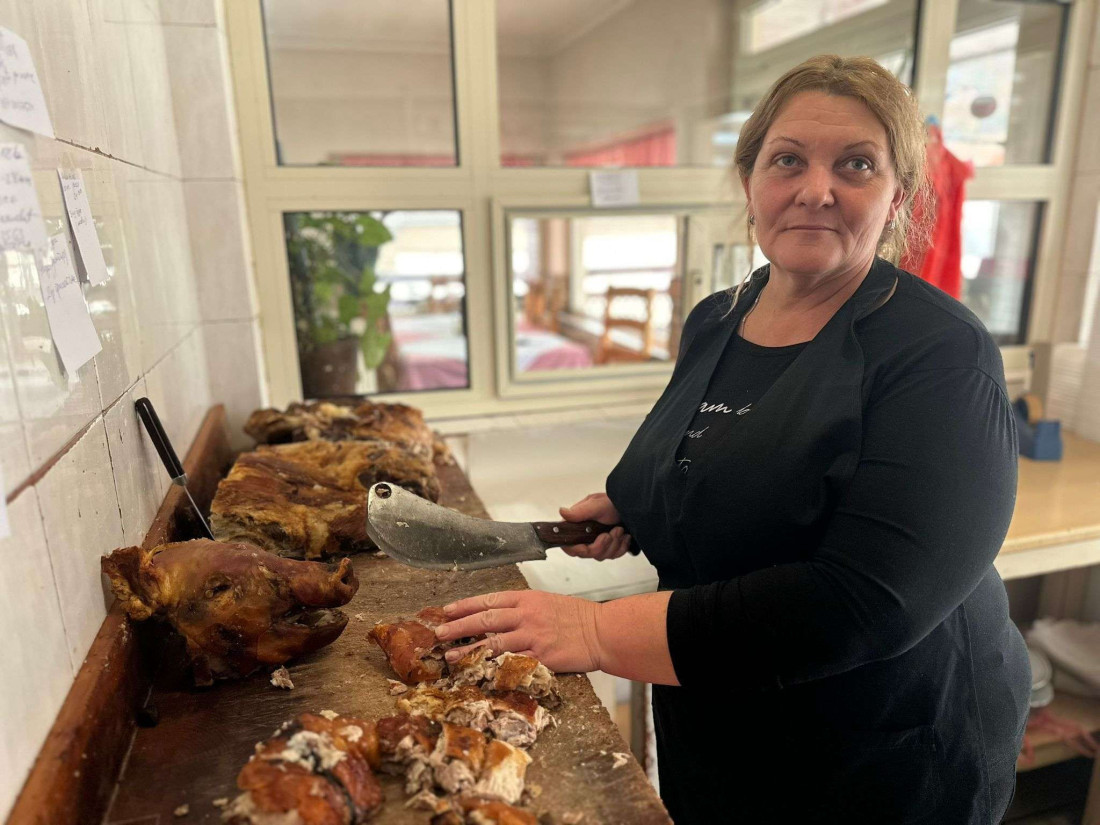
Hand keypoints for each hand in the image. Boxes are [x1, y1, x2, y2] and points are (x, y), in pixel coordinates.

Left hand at [435, 590, 604, 673]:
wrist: (601, 632)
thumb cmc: (578, 618)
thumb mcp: (548, 603)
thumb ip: (524, 609)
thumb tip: (500, 616)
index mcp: (527, 598)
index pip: (489, 599)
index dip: (465, 605)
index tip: (447, 610)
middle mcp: (526, 614)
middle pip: (485, 618)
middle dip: (458, 626)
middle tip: (439, 632)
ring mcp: (532, 635)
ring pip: (492, 641)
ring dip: (468, 649)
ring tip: (449, 656)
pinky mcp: (539, 656)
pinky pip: (510, 662)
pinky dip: (492, 666)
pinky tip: (477, 671)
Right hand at [558, 493, 631, 560]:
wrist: (631, 506)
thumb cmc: (613, 502)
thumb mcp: (597, 505)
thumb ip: (580, 512)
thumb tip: (562, 512)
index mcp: (577, 526)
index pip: (569, 545)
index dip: (576, 549)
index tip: (586, 547)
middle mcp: (585, 535)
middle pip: (587, 553)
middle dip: (601, 545)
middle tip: (610, 533)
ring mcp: (598, 542)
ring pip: (602, 556)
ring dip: (614, 544)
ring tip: (620, 529)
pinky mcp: (609, 546)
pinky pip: (613, 555)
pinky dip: (621, 547)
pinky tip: (625, 536)